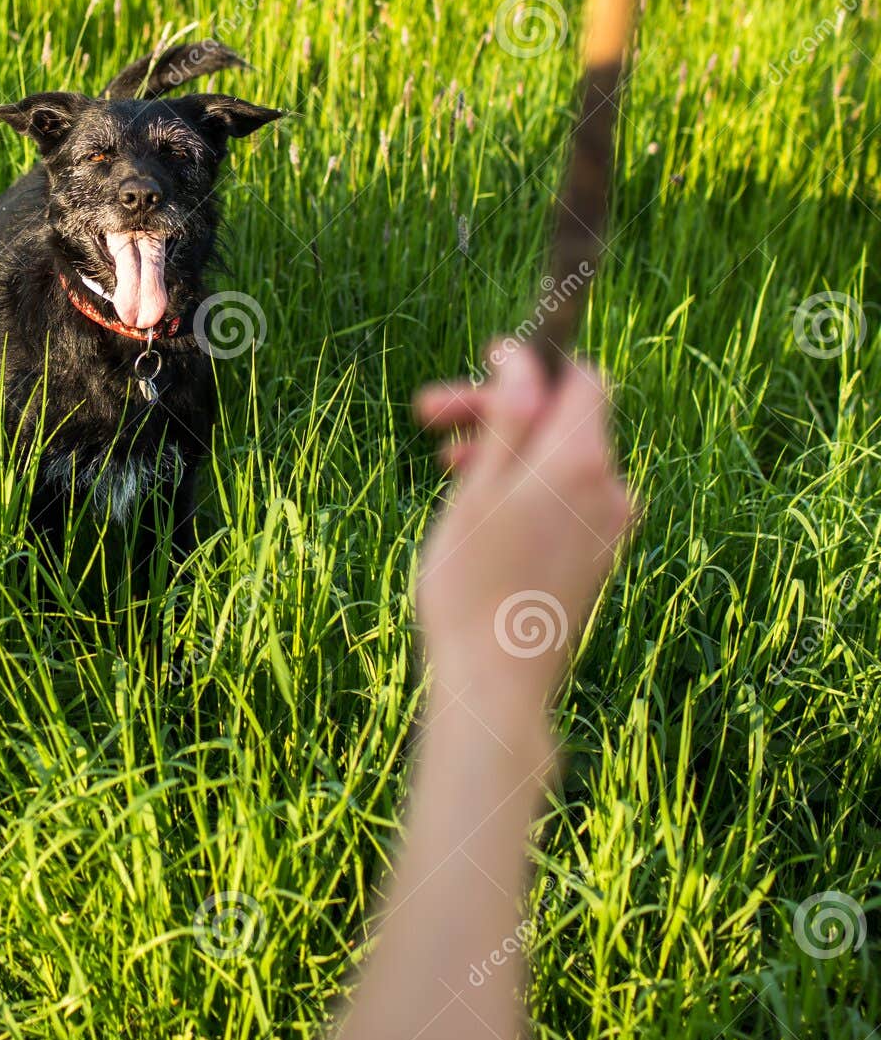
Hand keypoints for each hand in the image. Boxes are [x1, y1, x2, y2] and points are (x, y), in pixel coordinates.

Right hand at [412, 341, 635, 707]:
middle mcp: (611, 488)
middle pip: (563, 420)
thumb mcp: (479, 488)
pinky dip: (523, 489)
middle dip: (499, 410)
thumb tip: (521, 356)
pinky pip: (564, 500)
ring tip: (445, 467)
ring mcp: (608, 527)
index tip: (476, 368)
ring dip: (505, 451)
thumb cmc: (473, 585)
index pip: (582, 379)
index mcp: (583, 461)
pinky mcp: (594, 559)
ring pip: (558, 462)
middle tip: (428, 415)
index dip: (530, 367)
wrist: (497, 684)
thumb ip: (507, 417)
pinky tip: (476, 510)